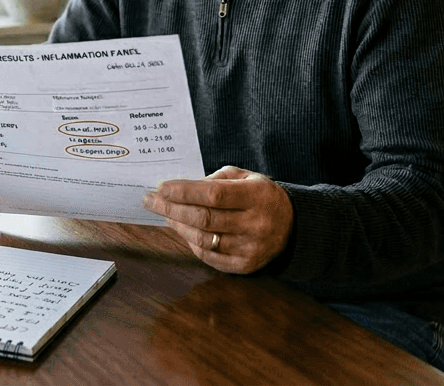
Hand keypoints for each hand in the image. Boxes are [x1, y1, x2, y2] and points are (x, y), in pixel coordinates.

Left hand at [142, 166, 293, 273]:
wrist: (292, 227)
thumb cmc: (261, 197)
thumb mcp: (246, 177)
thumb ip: (216, 180)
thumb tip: (180, 188)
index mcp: (257, 197)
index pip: (214, 194)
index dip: (184, 191)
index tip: (161, 187)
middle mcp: (256, 224)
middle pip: (204, 218)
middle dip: (172, 209)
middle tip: (151, 201)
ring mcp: (251, 248)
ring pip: (203, 239)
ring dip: (178, 226)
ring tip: (165, 215)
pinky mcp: (246, 266)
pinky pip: (209, 256)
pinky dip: (191, 242)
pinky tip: (182, 230)